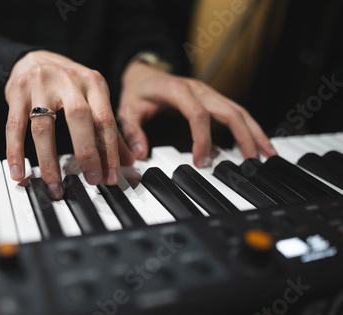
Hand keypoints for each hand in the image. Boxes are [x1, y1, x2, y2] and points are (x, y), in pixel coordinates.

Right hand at [5, 50, 133, 199]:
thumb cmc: (68, 85)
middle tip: (90, 180)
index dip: (110, 151)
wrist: (35, 58)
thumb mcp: (93, 99)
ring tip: (53, 185)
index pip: (105, 119)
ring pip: (43, 127)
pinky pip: (14, 127)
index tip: (111, 176)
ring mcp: (40, 84)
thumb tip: (128, 161)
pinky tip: (19, 173)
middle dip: (87, 153)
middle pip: (78, 118)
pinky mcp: (17, 92)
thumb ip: (108, 131)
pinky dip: (15, 152)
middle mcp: (68, 80)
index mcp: (93, 82)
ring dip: (48, 161)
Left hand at [117, 61, 277, 166]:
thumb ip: (132, 132)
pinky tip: (258, 142)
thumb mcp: (128, 110)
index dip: (202, 140)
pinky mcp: (213, 98)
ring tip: (267, 153)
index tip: (201, 162)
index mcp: (177, 90)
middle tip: (252, 161)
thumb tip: (141, 154)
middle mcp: (198, 89)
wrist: (144, 73)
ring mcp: (208, 92)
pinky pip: (235, 111)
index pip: (198, 115)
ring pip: (239, 111)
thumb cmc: (138, 91)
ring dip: (255, 132)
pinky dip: (249, 127)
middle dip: (244, 136)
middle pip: (229, 111)